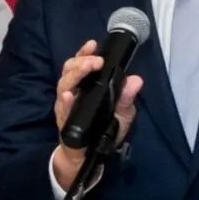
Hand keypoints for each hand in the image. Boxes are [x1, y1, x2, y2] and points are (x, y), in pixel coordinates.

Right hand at [49, 40, 141, 192]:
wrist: (90, 156)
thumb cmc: (104, 129)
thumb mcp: (121, 113)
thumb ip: (127, 97)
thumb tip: (136, 80)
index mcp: (86, 87)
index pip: (82, 65)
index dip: (85, 53)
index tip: (93, 44)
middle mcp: (73, 92)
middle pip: (70, 70)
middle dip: (81, 62)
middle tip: (95, 60)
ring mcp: (66, 106)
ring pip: (64, 85)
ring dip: (75, 75)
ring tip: (86, 68)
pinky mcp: (63, 121)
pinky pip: (62, 109)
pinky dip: (65, 101)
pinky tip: (68, 95)